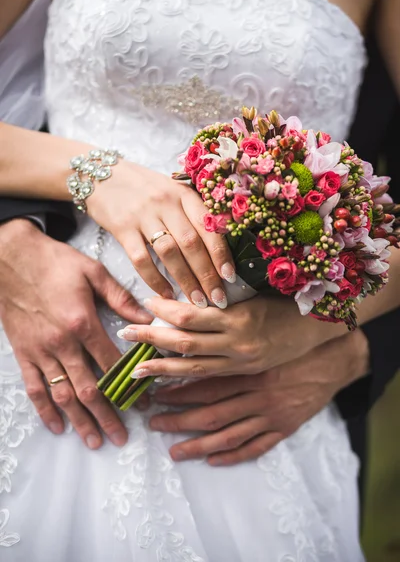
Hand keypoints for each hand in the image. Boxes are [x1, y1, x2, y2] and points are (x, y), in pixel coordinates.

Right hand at [0, 219, 151, 448]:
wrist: (11, 258)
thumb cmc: (55, 263)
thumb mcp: (93, 272)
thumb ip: (120, 297)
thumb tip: (146, 317)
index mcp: (83, 323)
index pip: (112, 363)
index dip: (130, 384)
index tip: (144, 401)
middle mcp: (61, 343)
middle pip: (89, 388)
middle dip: (107, 415)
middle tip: (121, 436)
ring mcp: (40, 351)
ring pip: (63, 394)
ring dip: (80, 420)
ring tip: (94, 442)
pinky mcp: (24, 353)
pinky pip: (34, 387)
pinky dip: (45, 410)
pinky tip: (57, 426)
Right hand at [87, 159, 234, 307]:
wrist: (101, 175)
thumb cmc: (143, 187)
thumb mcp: (172, 190)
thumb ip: (192, 212)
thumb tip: (218, 248)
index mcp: (183, 193)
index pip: (209, 226)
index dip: (222, 253)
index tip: (231, 277)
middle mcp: (166, 202)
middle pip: (192, 243)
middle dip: (207, 274)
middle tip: (218, 299)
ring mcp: (143, 215)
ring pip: (170, 253)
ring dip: (186, 280)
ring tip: (197, 301)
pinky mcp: (122, 227)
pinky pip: (141, 259)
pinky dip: (155, 279)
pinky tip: (165, 294)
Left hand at [119, 294, 345, 378]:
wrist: (320, 330)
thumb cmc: (286, 306)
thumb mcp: (253, 296)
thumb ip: (221, 300)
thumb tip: (184, 298)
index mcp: (239, 318)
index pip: (190, 315)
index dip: (163, 310)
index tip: (142, 303)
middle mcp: (238, 345)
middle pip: (185, 345)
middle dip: (151, 340)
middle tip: (124, 334)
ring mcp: (245, 368)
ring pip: (195, 374)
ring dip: (162, 374)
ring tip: (136, 373)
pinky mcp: (252, 383)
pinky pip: (219, 396)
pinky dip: (194, 400)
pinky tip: (175, 406)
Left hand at [149, 329, 369, 464]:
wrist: (333, 358)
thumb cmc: (293, 342)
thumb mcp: (261, 335)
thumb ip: (231, 343)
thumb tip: (196, 341)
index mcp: (249, 370)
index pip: (206, 384)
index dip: (179, 391)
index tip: (156, 393)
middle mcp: (257, 395)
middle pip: (211, 413)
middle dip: (179, 420)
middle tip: (154, 423)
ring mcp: (271, 415)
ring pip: (229, 436)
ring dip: (199, 445)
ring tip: (174, 451)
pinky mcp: (285, 428)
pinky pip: (256, 447)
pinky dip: (234, 455)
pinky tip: (213, 460)